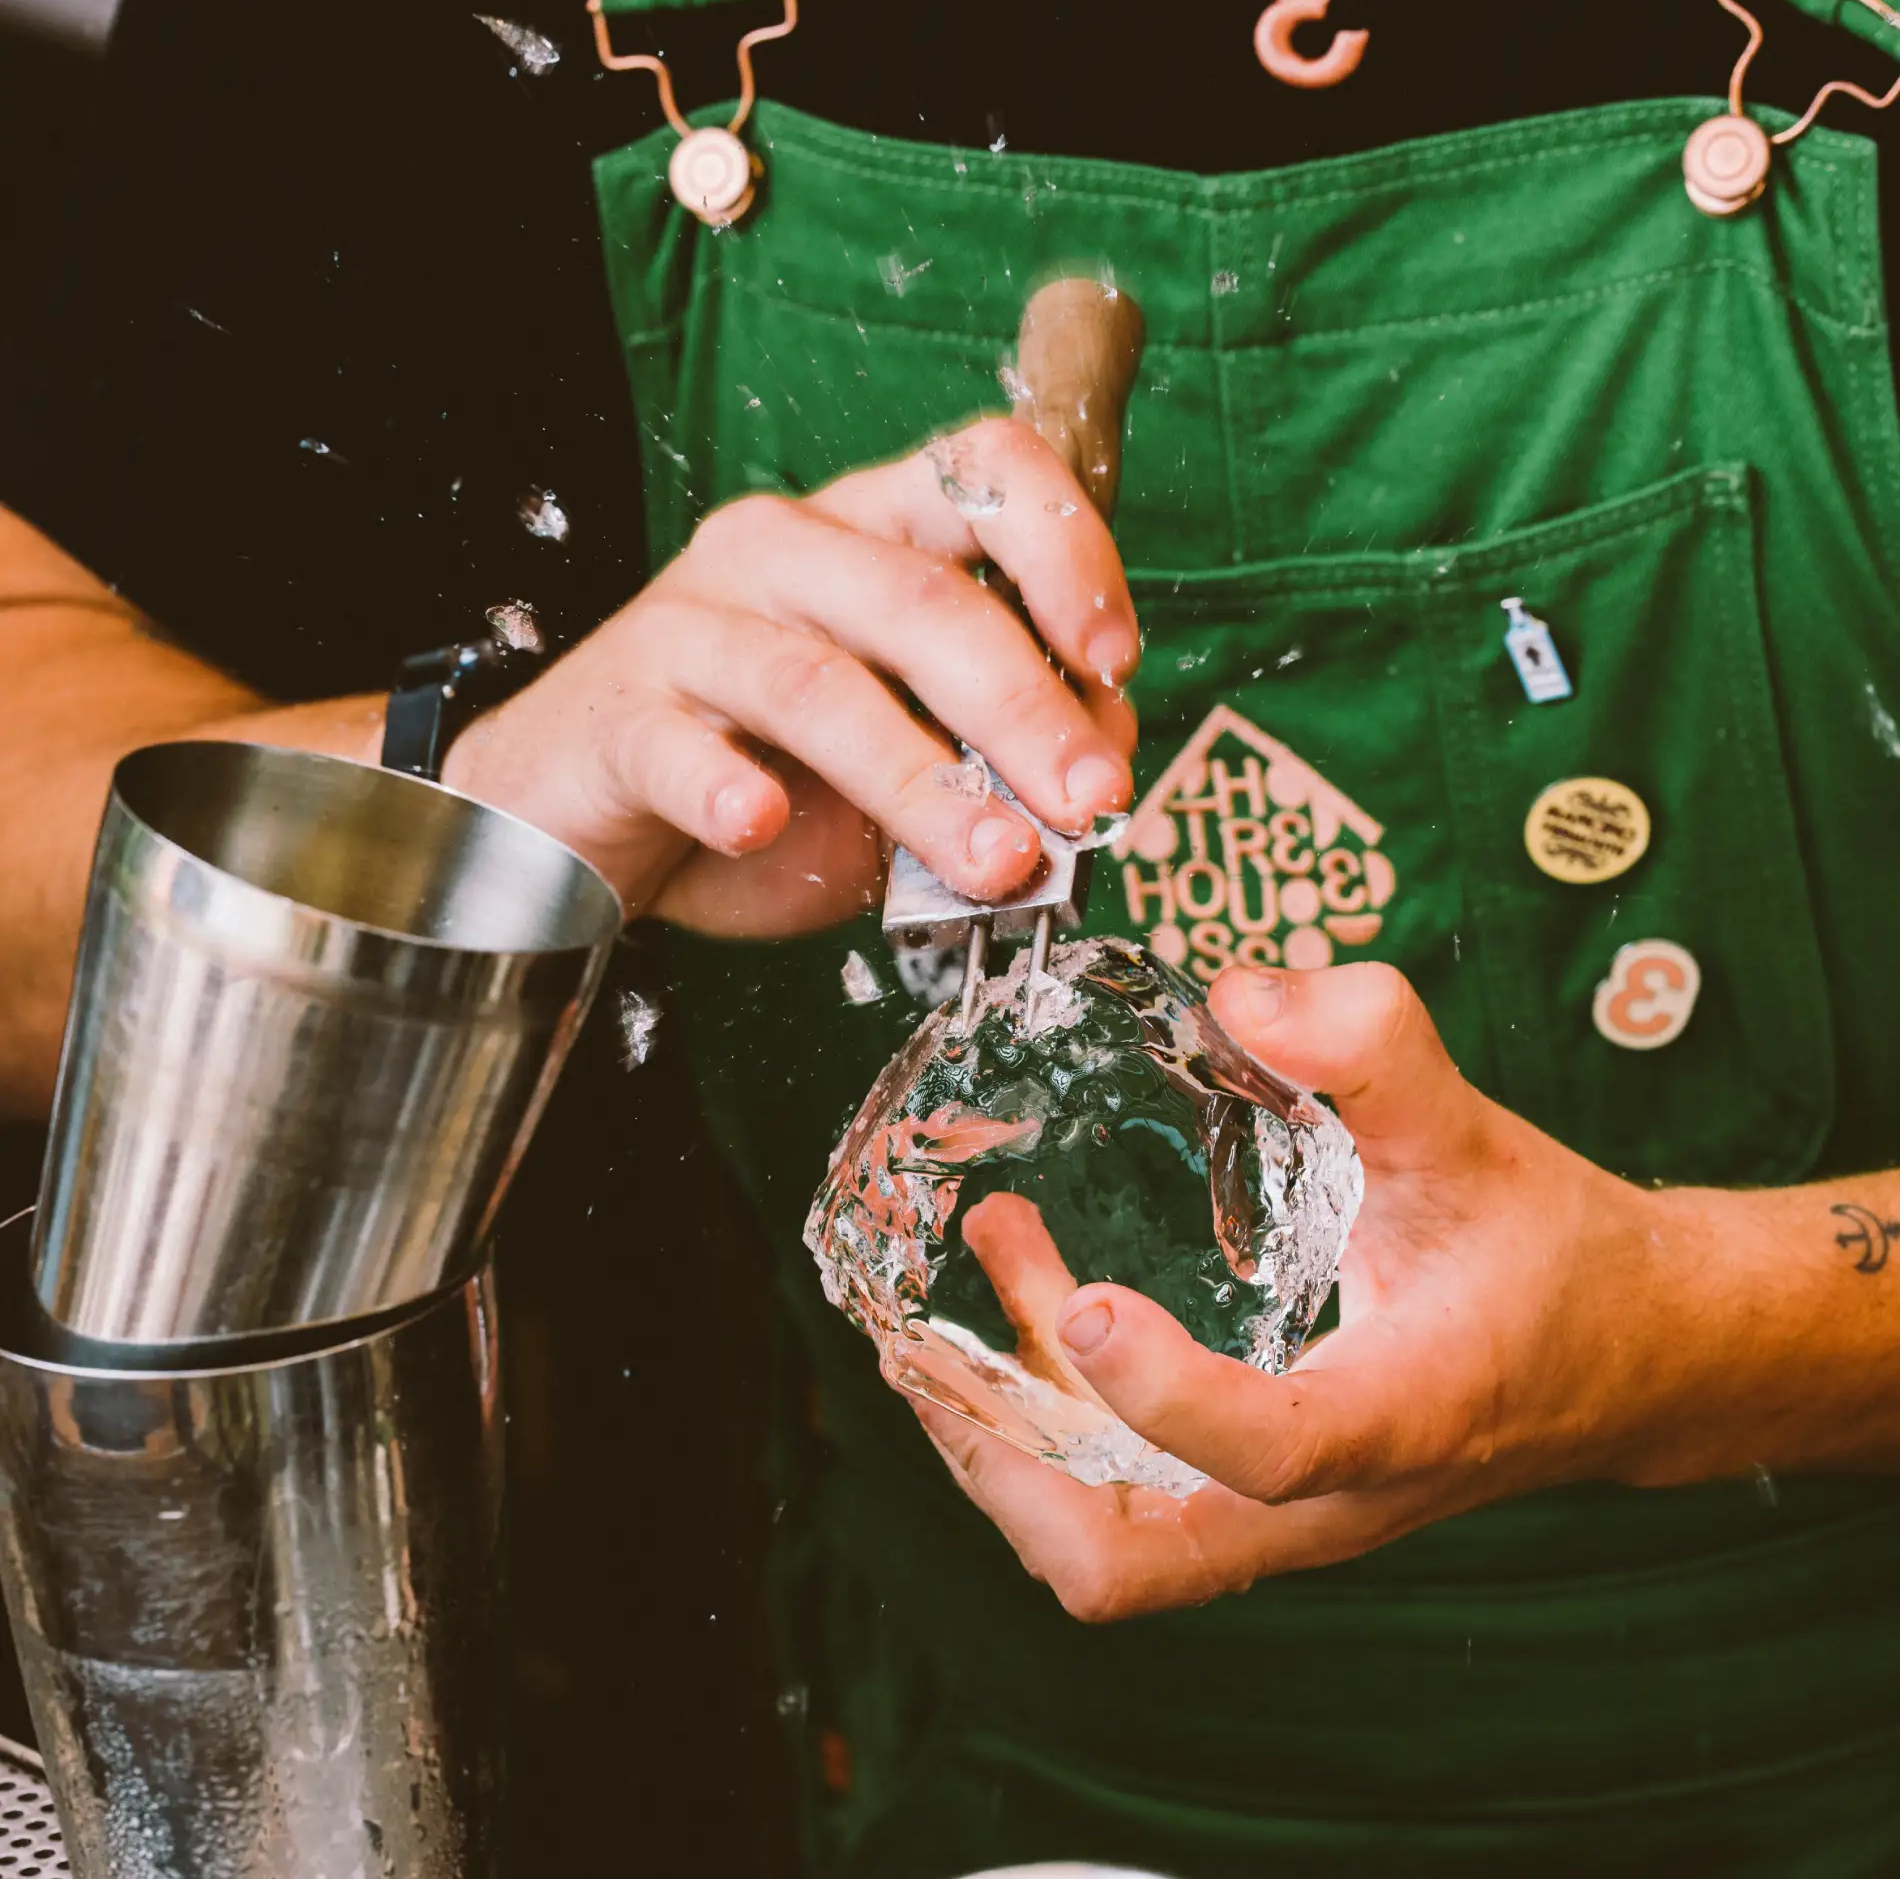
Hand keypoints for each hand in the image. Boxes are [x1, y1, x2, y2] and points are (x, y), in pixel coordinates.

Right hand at [442, 420, 1137, 927]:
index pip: (980, 475)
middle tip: (1088, 802)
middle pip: (919, 600)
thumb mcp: (900, 757)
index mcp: (864, 536)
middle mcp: (779, 554)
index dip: (1064, 549)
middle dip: (1024, 706)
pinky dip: (726, 791)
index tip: (1116, 657)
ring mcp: (689, 628)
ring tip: (996, 861)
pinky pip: (679, 748)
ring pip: (819, 686)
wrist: (579, 820)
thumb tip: (1102, 757)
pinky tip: (762, 828)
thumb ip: (993, 744)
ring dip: (921, 782)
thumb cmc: (757, 778)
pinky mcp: (617, 716)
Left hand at [914, 962, 1877, 1621]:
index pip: (1271, 1451)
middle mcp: (1327, 1501)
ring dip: (1000, 1435)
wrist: (1635, 1355)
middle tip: (916, 1357)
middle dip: (1000, 1469)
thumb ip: (1375, 1049)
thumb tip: (1237, 997)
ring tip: (933, 1309)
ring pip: (1104, 1539)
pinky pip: (1122, 1492)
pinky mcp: (1256, 1491)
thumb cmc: (1555, 1252)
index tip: (1087, 1298)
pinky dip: (1045, 1415)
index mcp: (1400, 1416)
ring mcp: (1283, 1514)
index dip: (1164, 1393)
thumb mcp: (1481, 1134)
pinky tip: (1024, 1288)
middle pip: (1134, 1564)